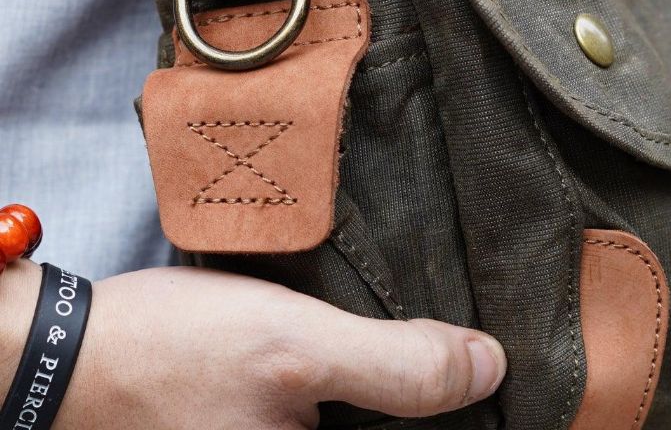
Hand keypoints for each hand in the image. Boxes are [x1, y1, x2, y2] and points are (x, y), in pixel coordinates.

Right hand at [49, 266, 505, 428]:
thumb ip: (396, 366)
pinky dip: (372, 376)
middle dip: (445, 398)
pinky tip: (388, 335)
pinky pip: (345, 409)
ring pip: (375, 421)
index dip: (475, 419)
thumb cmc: (177, 353)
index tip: (510, 378)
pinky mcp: (278, 422)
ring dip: (408, 383)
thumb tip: (491, 366)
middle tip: (479, 342)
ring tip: (448, 332)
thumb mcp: (293, 350)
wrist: (78, 351)